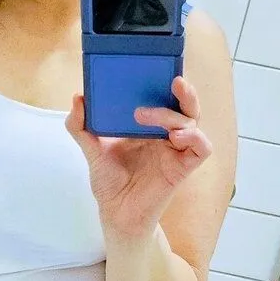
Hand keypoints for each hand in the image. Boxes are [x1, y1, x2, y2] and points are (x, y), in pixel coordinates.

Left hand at [65, 76, 211, 237]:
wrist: (115, 213)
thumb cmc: (109, 181)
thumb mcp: (91, 149)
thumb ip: (81, 126)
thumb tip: (78, 98)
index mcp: (149, 125)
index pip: (165, 98)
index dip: (167, 83)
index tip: (159, 68)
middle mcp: (166, 134)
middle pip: (186, 106)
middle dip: (185, 92)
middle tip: (174, 82)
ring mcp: (176, 150)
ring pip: (192, 122)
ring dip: (174, 115)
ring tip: (147, 116)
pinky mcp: (182, 168)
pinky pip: (201, 148)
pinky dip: (194, 138)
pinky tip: (176, 136)